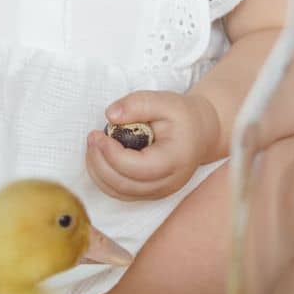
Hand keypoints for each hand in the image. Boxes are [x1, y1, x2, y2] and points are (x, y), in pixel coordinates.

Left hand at [85, 91, 218, 201]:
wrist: (201, 132)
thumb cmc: (183, 116)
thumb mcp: (164, 101)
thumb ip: (138, 104)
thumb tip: (111, 115)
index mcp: (175, 160)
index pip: (137, 168)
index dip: (112, 154)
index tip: (98, 134)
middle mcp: (169, 182)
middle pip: (125, 185)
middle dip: (100, 163)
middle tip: (92, 138)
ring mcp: (159, 192)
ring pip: (120, 193)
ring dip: (98, 172)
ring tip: (93, 146)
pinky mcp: (150, 193)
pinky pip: (121, 193)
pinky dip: (104, 178)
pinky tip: (100, 157)